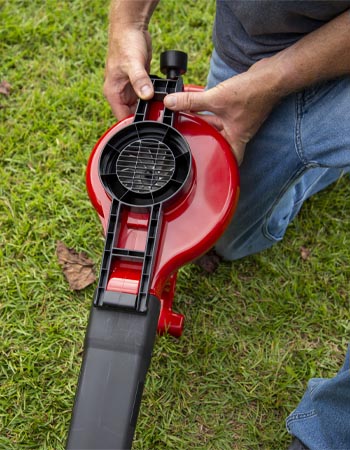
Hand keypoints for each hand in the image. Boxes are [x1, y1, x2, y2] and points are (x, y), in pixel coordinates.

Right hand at [103, 28, 153, 119]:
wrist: (131, 27)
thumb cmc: (126, 43)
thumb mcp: (133, 63)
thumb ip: (140, 81)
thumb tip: (146, 96)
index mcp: (113, 92)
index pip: (122, 118)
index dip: (134, 125)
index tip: (148, 128)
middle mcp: (120, 93)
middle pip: (133, 115)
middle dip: (145, 118)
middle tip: (159, 119)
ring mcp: (130, 89)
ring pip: (141, 107)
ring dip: (150, 109)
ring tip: (162, 110)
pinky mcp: (140, 83)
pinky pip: (147, 97)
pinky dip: (154, 99)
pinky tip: (162, 100)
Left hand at [164, 58, 282, 164]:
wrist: (271, 76)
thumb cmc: (252, 93)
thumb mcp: (216, 99)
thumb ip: (191, 102)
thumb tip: (171, 102)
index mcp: (236, 138)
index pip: (230, 160)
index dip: (221, 166)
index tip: (207, 168)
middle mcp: (238, 131)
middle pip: (218, 140)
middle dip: (203, 137)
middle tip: (186, 136)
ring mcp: (239, 119)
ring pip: (218, 124)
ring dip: (204, 120)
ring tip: (186, 118)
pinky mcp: (239, 106)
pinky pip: (220, 111)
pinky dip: (209, 107)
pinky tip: (197, 101)